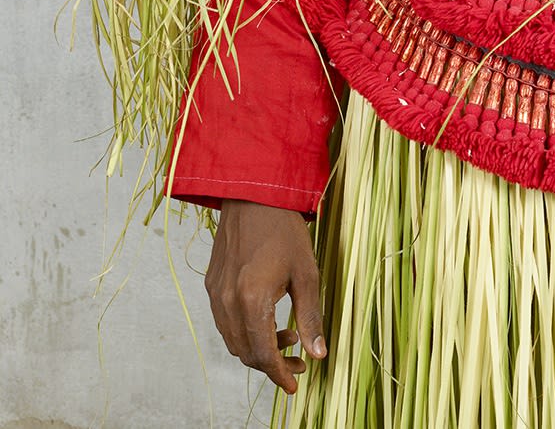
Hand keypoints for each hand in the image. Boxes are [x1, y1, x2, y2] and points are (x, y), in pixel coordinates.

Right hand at [205, 200, 325, 394]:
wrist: (253, 194)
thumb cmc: (284, 229)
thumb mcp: (306, 272)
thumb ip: (311, 316)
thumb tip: (318, 354)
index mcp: (251, 299)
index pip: (263, 354)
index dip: (279, 374)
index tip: (295, 385)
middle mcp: (227, 301)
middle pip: (245, 353)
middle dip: (272, 364)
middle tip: (299, 360)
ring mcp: (215, 294)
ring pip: (232, 341)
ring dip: (257, 348)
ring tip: (287, 334)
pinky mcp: (211, 285)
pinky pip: (224, 322)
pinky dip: (244, 331)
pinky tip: (266, 319)